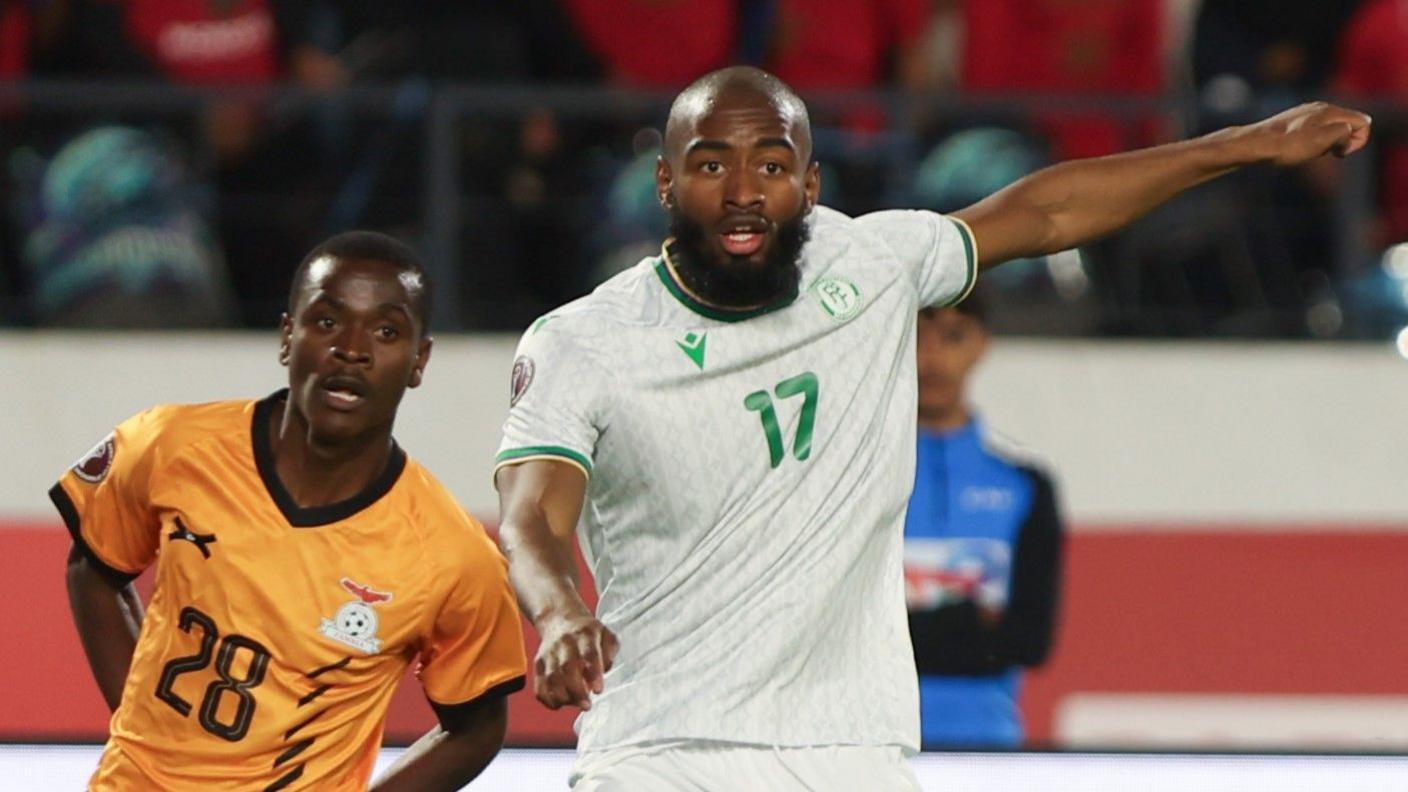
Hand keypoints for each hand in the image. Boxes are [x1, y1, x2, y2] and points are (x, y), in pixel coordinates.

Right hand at [533, 609, 618, 710]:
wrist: (560, 619)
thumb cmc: (589, 634)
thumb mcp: (606, 635)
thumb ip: (610, 652)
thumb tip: (604, 670)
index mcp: (586, 634)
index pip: (589, 654)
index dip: (593, 673)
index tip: (598, 690)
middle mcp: (565, 642)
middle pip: (567, 667)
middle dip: (577, 690)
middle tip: (587, 706)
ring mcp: (549, 653)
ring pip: (552, 678)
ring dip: (563, 697)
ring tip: (575, 704)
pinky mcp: (538, 663)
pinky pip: (539, 685)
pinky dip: (547, 699)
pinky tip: (559, 704)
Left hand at [1248, 102, 1371, 166]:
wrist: (1254, 144)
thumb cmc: (1288, 145)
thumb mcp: (1324, 140)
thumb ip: (1345, 132)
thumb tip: (1348, 132)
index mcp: (1330, 110)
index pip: (1364, 122)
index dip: (1357, 141)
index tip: (1338, 153)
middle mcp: (1320, 107)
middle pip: (1348, 124)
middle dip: (1343, 142)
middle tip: (1323, 152)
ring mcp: (1306, 113)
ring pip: (1332, 129)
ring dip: (1328, 143)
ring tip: (1309, 151)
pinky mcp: (1293, 121)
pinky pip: (1316, 131)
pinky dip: (1314, 142)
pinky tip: (1298, 148)